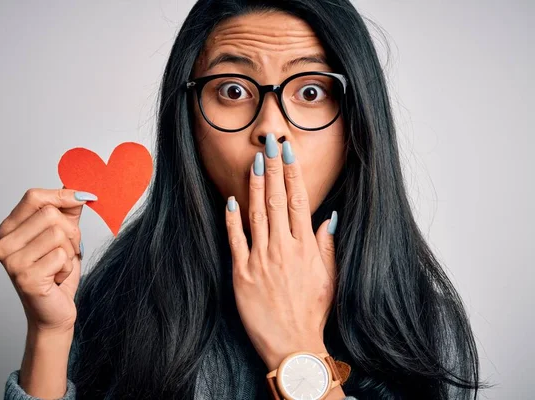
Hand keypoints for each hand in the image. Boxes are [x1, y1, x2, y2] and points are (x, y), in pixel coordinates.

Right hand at [0, 187, 96, 332]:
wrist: (54, 311)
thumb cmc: (57, 272)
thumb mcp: (64, 234)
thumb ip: (67, 210)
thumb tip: (77, 187)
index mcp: (9, 228)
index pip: (34, 196)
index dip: (63, 196)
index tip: (85, 198)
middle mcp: (4, 243)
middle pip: (51, 214)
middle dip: (71, 232)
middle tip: (67, 250)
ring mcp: (12, 261)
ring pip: (58, 233)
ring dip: (70, 251)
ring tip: (59, 265)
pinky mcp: (26, 277)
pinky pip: (62, 256)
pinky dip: (68, 267)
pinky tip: (56, 278)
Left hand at [225, 134, 338, 370]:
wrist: (293, 345)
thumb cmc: (313, 312)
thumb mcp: (329, 279)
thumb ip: (327, 246)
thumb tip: (329, 217)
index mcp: (306, 247)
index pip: (298, 201)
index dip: (292, 174)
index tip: (288, 152)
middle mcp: (284, 248)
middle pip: (276, 200)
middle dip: (273, 168)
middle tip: (270, 143)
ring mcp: (261, 260)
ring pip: (256, 214)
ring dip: (254, 186)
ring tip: (254, 161)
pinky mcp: (242, 274)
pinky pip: (236, 241)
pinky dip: (232, 220)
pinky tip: (230, 200)